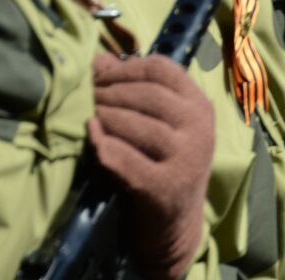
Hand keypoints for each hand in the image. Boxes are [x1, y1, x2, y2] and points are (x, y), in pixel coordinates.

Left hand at [90, 53, 214, 279]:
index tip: (100, 76)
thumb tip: (97, 59)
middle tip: (84, 97)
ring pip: (134, 124)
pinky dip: (101, 146)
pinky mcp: (164, 187)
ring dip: (103, 117)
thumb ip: (133, 89)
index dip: (126, 68)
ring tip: (87, 117)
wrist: (174, 225)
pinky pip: (123, 158)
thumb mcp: (157, 124)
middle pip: (147, 94)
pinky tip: (91, 138)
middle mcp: (199, 128)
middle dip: (109, 92)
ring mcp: (186, 158)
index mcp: (200, 106)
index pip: (164, 69)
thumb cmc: (162, 164)